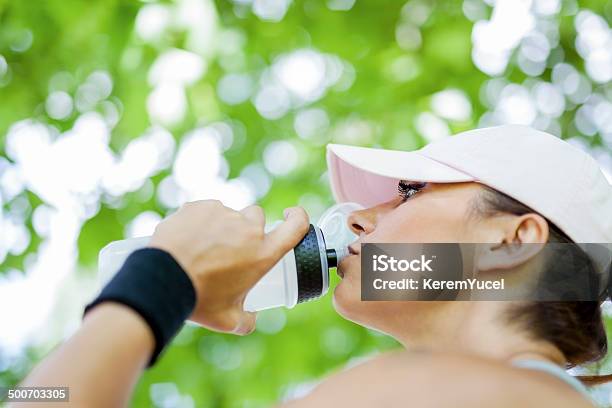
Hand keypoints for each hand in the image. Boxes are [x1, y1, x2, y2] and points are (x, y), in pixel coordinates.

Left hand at [148, 200, 308, 334]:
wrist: (161, 281)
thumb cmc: (197, 301)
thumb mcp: (227, 320)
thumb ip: (246, 320)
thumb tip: (251, 320)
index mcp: (262, 254)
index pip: (296, 226)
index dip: (298, 217)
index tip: (291, 215)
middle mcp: (247, 230)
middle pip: (256, 217)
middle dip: (247, 228)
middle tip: (229, 249)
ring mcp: (223, 214)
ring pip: (228, 213)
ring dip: (220, 226)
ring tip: (200, 249)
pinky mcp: (200, 206)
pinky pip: (205, 210)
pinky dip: (199, 221)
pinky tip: (186, 240)